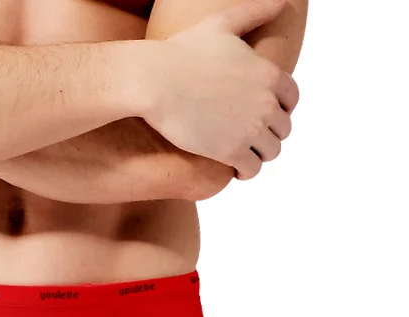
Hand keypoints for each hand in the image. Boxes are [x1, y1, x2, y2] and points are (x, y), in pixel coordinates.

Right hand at [141, 0, 299, 179]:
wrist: (154, 82)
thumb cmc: (180, 52)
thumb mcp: (222, 24)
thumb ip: (254, 12)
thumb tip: (281, 1)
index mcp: (269, 74)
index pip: (291, 99)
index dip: (279, 110)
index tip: (263, 117)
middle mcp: (266, 102)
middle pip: (282, 128)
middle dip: (268, 134)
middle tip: (248, 139)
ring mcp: (250, 129)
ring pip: (271, 151)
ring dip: (259, 155)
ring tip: (242, 156)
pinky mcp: (231, 151)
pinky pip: (252, 169)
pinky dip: (247, 171)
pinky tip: (234, 170)